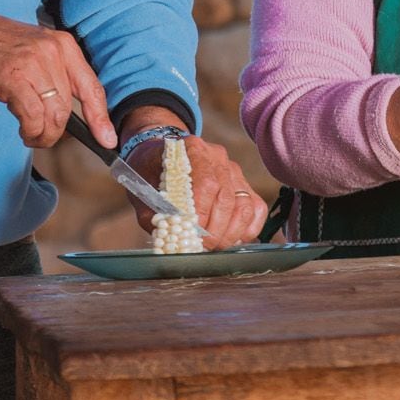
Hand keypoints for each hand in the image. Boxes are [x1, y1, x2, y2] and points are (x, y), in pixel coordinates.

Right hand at [0, 9, 114, 149]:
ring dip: (43, 135)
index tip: (107, 138)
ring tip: (31, 135)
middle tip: (43, 137)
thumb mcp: (35, 51)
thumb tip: (69, 111)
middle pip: (69, 107)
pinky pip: (33, 116)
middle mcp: (53, 52)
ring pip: (54, 115)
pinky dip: (31, 131)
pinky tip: (24, 131)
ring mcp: (34, 64)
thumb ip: (55, 74)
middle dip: (58, 131)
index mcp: (64, 45)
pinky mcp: (14, 79)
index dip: (101, 118)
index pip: (92, 87)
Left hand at [121, 129, 268, 248]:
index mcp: (192, 150)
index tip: (192, 236)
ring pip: (245, 206)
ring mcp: (234, 170)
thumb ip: (153, 214)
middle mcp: (218, 157)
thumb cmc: (151, 173)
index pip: (206, 184)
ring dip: (231, 234)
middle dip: (215, 232)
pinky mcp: (244, 185)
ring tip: (214, 247)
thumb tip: (170, 241)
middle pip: (226, 199)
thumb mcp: (143, 190)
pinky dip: (247, 230)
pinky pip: (256, 209)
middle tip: (201, 249)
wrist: (161, 155)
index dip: (202, 214)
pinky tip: (231, 239)